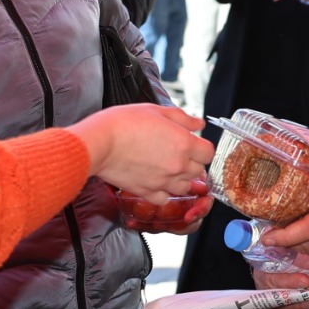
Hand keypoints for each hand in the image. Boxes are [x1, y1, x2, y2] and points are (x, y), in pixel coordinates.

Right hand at [76, 103, 211, 198]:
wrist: (100, 143)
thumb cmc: (123, 123)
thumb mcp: (156, 111)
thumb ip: (182, 118)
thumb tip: (199, 123)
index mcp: (184, 143)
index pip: (209, 152)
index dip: (201, 147)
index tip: (191, 143)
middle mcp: (178, 165)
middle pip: (199, 170)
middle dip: (191, 162)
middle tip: (175, 153)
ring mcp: (163, 182)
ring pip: (185, 187)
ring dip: (179, 178)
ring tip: (165, 167)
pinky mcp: (148, 192)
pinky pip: (165, 198)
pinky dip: (163, 192)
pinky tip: (154, 180)